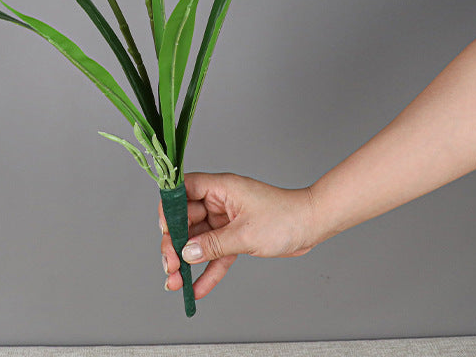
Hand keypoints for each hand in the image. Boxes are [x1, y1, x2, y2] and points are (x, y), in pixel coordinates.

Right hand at [159, 172, 316, 298]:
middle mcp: (219, 201)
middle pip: (187, 219)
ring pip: (198, 240)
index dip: (170, 207)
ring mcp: (226, 220)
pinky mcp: (235, 237)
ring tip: (175, 282)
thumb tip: (186, 252)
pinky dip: (207, 271)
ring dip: (187, 261)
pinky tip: (197, 288)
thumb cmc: (284, 217)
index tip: (164, 229)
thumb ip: (213, 244)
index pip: (184, 189)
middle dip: (175, 243)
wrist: (312, 225)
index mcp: (220, 188)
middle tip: (169, 265)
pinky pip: (216, 254)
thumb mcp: (245, 233)